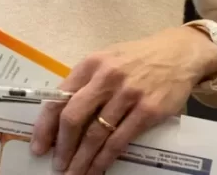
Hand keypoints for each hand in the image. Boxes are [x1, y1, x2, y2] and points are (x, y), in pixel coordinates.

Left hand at [30, 27, 216, 174]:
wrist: (177, 54)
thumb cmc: (136, 58)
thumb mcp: (106, 60)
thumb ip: (86, 82)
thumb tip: (62, 113)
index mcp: (90, 64)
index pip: (60, 97)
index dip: (46, 125)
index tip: (38, 145)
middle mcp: (106, 78)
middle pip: (74, 117)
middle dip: (62, 146)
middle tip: (56, 165)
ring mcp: (127, 94)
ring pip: (96, 134)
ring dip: (82, 159)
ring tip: (74, 173)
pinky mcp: (148, 111)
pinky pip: (120, 140)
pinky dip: (105, 159)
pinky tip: (97, 170)